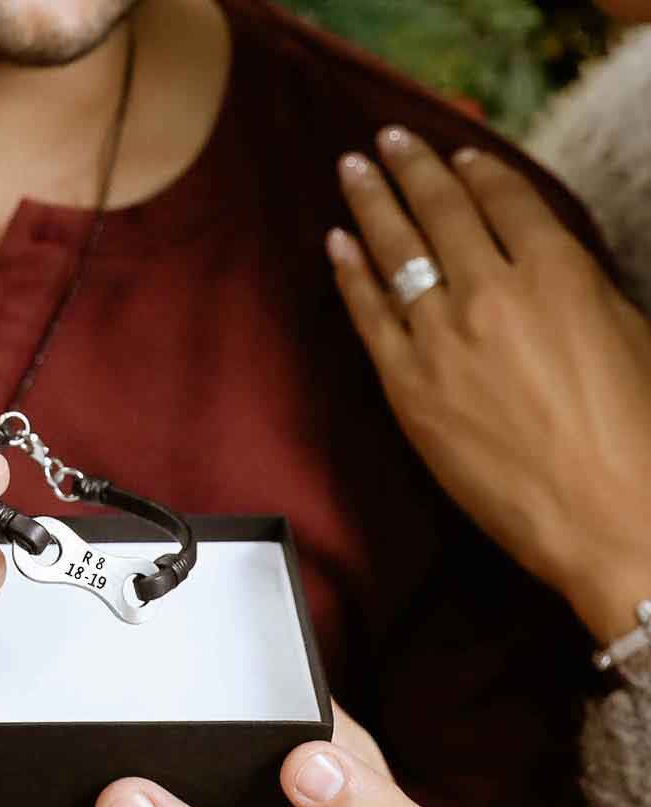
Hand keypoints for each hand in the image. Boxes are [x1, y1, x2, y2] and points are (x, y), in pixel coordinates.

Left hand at [328, 126, 650, 641]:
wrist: (600, 515)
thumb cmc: (634, 433)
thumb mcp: (627, 334)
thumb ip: (575, 289)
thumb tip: (538, 269)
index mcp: (559, 271)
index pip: (506, 200)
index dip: (477, 171)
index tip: (456, 152)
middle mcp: (492, 292)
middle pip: (441, 213)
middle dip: (411, 168)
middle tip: (385, 141)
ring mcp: (441, 339)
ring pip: (397, 254)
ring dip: (370, 204)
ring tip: (352, 170)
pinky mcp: (407, 387)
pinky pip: (369, 316)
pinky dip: (350, 275)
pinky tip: (336, 244)